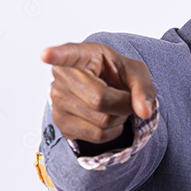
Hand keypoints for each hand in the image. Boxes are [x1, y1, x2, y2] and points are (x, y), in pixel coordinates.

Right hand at [42, 42, 156, 143]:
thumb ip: (143, 88)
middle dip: (123, 103)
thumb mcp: (136, 73)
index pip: (68, 54)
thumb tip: (144, 111)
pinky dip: (112, 131)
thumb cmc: (117, 76)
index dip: (57, 55)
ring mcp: (58, 101)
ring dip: (119, 118)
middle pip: (99, 99)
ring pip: (101, 121)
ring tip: (114, 105)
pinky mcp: (61, 123)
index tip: (46, 54)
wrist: (106, 92)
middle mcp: (63, 76)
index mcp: (82, 54)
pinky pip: (97, 135)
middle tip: (125, 97)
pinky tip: (107, 118)